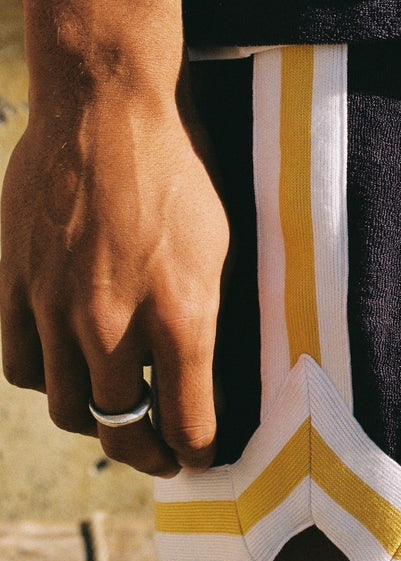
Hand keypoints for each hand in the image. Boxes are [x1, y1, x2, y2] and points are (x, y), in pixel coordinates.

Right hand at [0, 78, 230, 475]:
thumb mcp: (221, 246)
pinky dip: (46, 379)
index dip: (199, 451)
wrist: (106, 105)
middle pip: (120, 428)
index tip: (201, 456)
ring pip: (65, 407)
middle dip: (147, 453)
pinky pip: (20, 364)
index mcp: (180, 313)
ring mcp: (54, 304)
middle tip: (160, 453)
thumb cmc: (179, 170)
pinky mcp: (12, 282)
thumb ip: (207, 317)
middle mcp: (112, 321)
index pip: (188, 421)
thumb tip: (203, 372)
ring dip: (94, 421)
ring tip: (113, 412)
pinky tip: (67, 366)